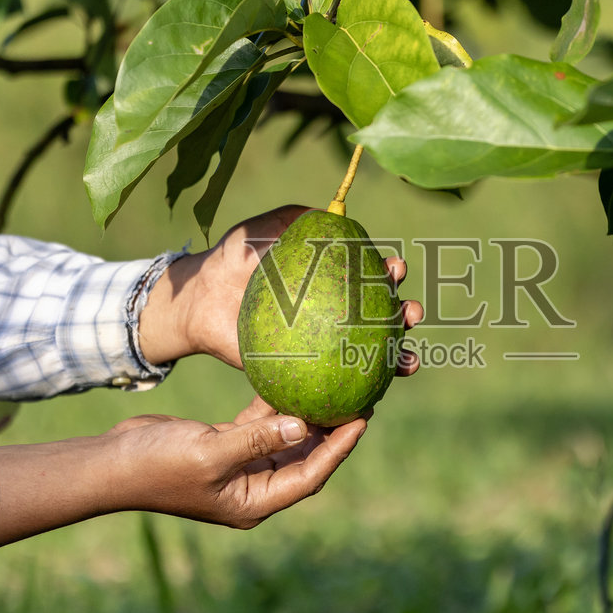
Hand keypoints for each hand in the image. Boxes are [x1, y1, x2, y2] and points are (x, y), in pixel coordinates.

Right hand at [103, 397, 365, 528]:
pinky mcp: (224, 444)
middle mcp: (252, 487)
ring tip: (336, 385)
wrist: (111, 464)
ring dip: (307, 415)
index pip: (310, 474)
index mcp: (254, 501)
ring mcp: (239, 467)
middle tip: (360, 397)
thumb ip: (257, 438)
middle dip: (332, 430)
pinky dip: (275, 405)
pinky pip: (260, 424)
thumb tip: (303, 424)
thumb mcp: (210, 452)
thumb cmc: (157, 466)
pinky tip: (292, 376)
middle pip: (305, 457)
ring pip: (286, 438)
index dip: (339, 448)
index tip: (363, 418)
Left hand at [136, 205, 424, 370]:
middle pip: (384, 317)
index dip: (393, 275)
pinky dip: (356, 395)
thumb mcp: (263, 229)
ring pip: (370, 355)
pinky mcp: (301, 373)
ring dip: (398, 358)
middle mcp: (335, 312)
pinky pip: (332, 387)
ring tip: (409, 361)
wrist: (200, 299)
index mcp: (334, 278)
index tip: (398, 269)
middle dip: (408, 315)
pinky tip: (373, 399)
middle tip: (412, 312)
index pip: (375, 277)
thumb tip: (332, 213)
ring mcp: (321, 345)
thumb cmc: (234, 258)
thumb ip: (296, 219)